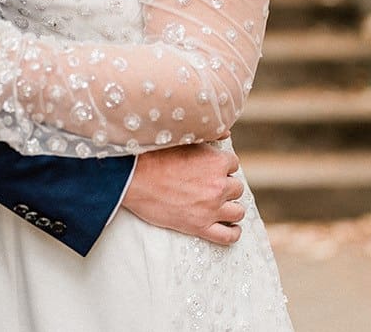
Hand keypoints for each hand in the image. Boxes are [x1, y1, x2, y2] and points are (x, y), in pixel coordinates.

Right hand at [120, 143, 245, 245]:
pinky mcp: (200, 227)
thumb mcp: (184, 139)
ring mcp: (211, 208)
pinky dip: (233, 233)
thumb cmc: (154, 155)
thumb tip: (226, 133)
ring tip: (221, 206)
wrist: (133, 178)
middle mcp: (219, 185)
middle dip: (225, 186)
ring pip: (237, 211)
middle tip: (210, 186)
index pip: (233, 164)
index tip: (211, 169)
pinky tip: (232, 228)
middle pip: (236, 188)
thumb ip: (209, 135)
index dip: (222, 166)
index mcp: (216, 162)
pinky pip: (227, 236)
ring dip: (230, 207)